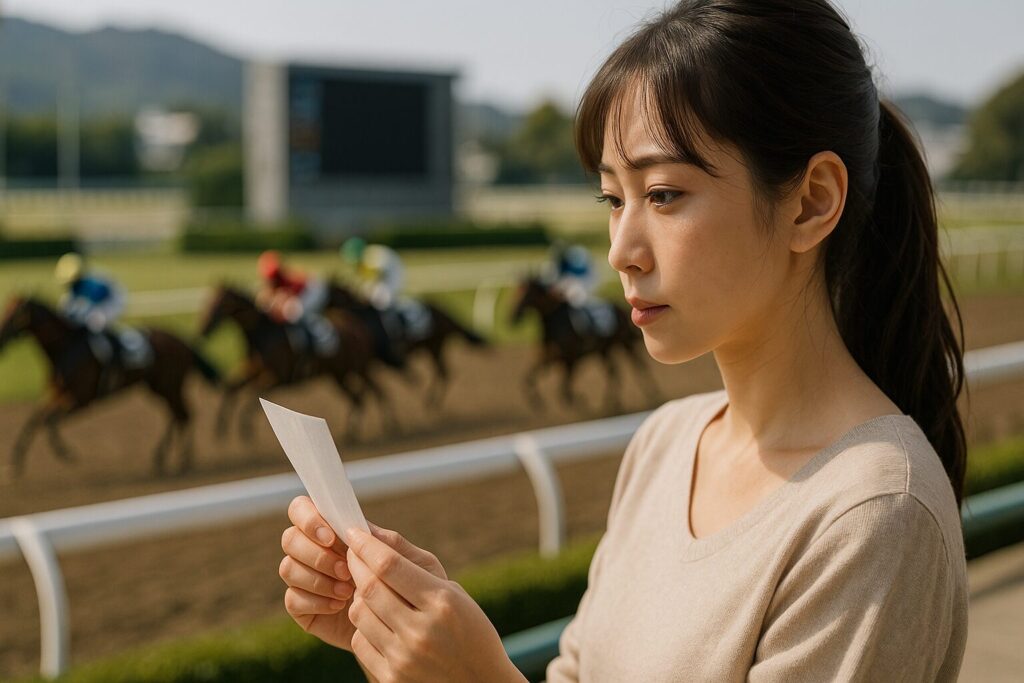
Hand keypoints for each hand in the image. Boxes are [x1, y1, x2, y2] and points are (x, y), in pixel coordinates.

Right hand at [278, 496, 447, 651]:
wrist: (402, 627)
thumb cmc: (407, 587)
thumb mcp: (408, 562)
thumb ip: (387, 542)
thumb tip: (360, 526)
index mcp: (334, 530)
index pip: (301, 509)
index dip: (309, 519)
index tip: (332, 537)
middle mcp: (314, 551)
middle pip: (290, 538)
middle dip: (317, 554)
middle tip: (346, 570)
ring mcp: (305, 579)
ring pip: (288, 567)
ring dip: (318, 578)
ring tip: (348, 591)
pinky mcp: (303, 607)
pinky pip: (292, 598)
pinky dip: (316, 601)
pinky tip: (340, 606)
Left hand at [344, 525, 526, 682]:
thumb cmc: (469, 628)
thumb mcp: (453, 591)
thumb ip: (412, 563)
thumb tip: (372, 534)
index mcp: (442, 603)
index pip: (389, 565)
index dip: (365, 545)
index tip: (354, 532)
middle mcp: (421, 631)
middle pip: (369, 587)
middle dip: (355, 564)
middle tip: (353, 554)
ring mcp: (405, 658)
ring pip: (359, 613)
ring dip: (357, 595)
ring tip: (370, 590)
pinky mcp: (392, 679)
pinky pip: (359, 642)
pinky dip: (363, 626)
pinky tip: (377, 620)